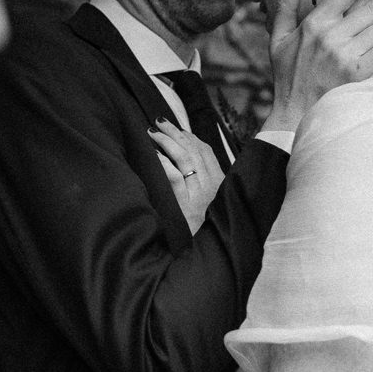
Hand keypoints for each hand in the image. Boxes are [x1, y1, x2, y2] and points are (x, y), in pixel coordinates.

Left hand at [151, 119, 225, 233]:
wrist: (205, 250)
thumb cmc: (203, 228)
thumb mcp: (209, 204)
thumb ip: (201, 184)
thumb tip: (185, 165)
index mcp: (219, 183)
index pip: (207, 151)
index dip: (191, 137)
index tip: (178, 129)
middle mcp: (212, 185)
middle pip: (194, 149)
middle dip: (176, 132)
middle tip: (160, 122)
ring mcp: (200, 193)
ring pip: (185, 157)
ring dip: (167, 141)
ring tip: (152, 132)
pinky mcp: (187, 203)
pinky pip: (175, 176)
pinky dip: (163, 162)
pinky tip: (153, 154)